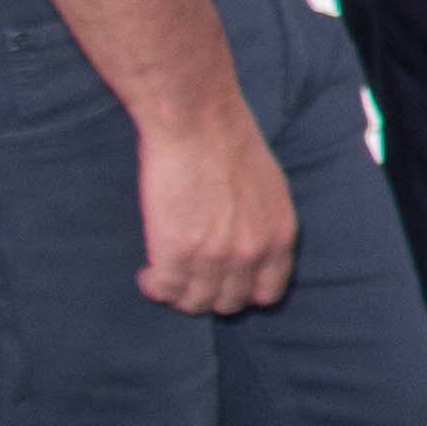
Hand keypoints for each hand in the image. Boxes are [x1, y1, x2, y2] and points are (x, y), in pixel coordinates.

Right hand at [134, 100, 296, 314]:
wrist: (198, 122)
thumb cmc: (230, 143)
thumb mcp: (270, 188)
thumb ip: (263, 224)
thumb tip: (250, 248)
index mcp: (279, 236)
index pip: (268, 293)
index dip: (243, 293)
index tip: (223, 284)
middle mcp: (252, 253)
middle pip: (229, 303)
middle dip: (208, 295)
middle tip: (188, 280)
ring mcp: (214, 257)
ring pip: (195, 303)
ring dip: (177, 294)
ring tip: (165, 276)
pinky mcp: (176, 253)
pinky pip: (163, 290)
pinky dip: (153, 287)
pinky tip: (147, 273)